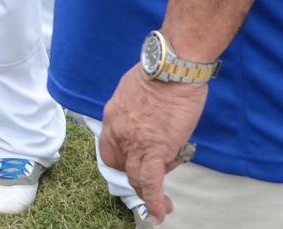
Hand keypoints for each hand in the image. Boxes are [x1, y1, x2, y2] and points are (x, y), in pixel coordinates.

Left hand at [98, 65, 205, 223]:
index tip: (135, 162)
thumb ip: (133, 107)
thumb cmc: (160, 73)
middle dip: (136, 173)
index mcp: (112, 116)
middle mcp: (118, 132)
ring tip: (162, 205)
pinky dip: (154, 200)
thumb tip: (145, 116)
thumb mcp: (133, 89)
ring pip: (136, 177)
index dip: (122, 159)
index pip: (110, 148)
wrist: (172, 69)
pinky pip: (151, 182)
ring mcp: (134, 143)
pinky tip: (161, 213)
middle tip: (155, 175)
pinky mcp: (155, 150)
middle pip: (121, 164)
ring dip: (146, 193)